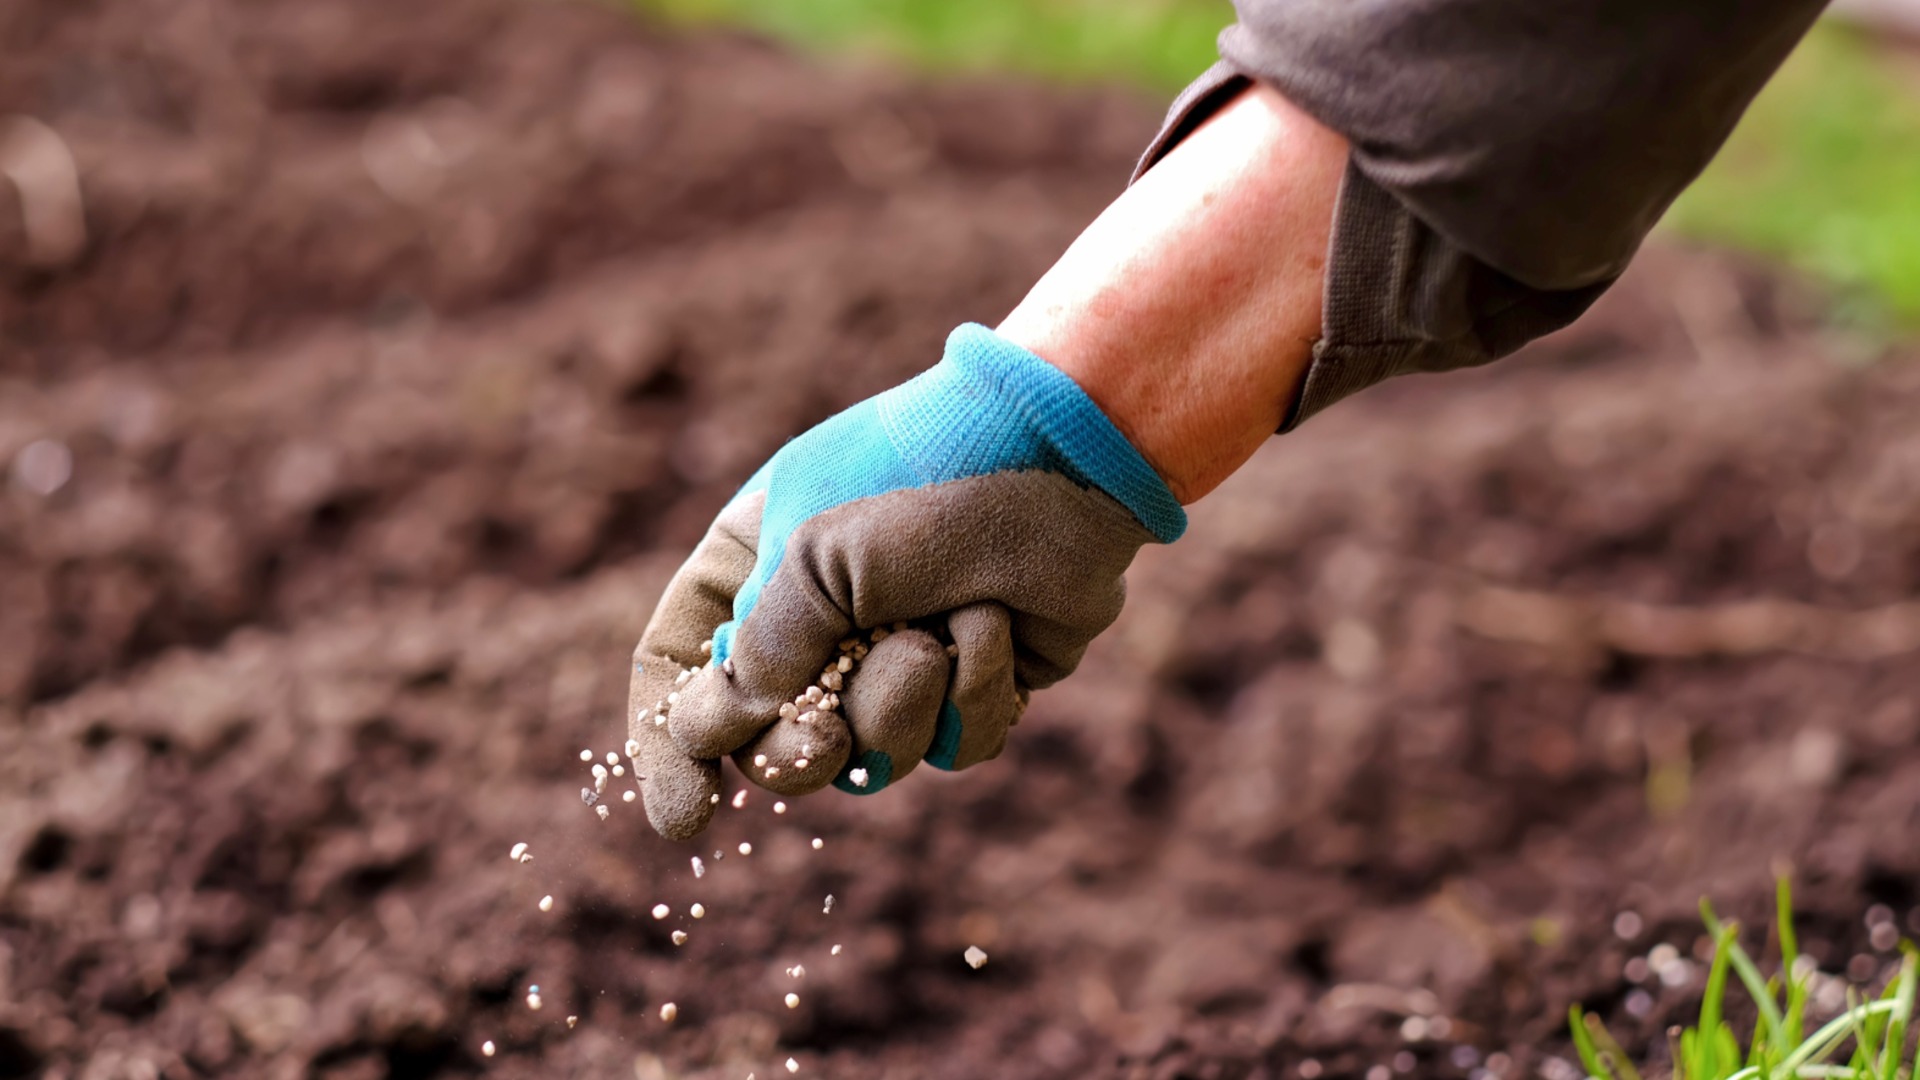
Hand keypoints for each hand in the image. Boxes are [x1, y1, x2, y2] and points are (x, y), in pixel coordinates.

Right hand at [628, 324, 1184, 839]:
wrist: (1065, 455)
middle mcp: (819, 620)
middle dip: (800, 753)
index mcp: (754, 566)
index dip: (670, 747)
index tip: (686, 817)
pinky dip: (975, 696)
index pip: (679, 667)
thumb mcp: (814, 554)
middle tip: (824, 742)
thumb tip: (713, 734)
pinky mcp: (975, 685)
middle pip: (770, 743)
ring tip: (937, 631)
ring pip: (870, 757)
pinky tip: (996, 627)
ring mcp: (899, 657)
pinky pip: (953, 748)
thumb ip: (760, 652)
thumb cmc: (925, 478)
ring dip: (901, 705)